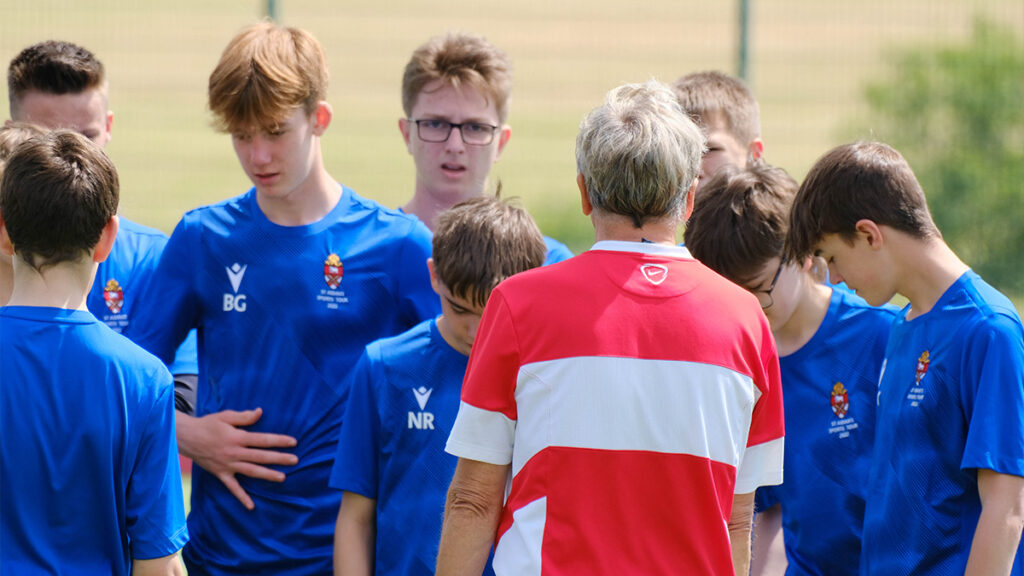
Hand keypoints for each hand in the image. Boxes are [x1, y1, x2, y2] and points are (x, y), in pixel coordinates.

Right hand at [176, 408, 297, 509]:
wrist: (186, 438)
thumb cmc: (208, 425)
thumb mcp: (226, 416)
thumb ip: (244, 417)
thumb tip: (260, 412)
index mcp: (238, 437)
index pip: (262, 440)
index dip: (279, 441)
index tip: (293, 442)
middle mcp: (235, 453)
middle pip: (260, 456)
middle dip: (279, 458)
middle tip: (295, 460)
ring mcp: (228, 465)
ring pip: (251, 471)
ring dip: (267, 475)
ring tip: (282, 478)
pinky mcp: (221, 474)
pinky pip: (233, 488)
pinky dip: (242, 497)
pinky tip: (251, 506)